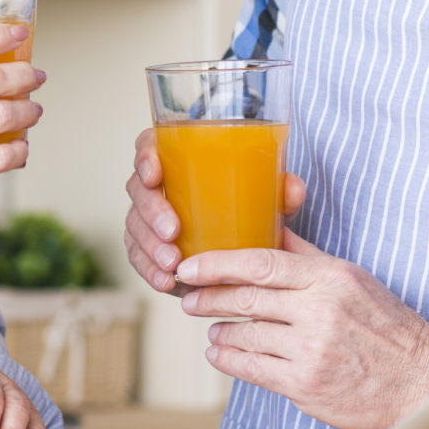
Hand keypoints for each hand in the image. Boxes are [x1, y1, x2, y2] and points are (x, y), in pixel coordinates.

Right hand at [123, 127, 305, 294]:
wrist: (242, 237)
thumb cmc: (247, 203)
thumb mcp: (267, 194)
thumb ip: (281, 188)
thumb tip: (293, 190)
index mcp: (176, 158)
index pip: (148, 146)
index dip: (145, 158)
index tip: (156, 175)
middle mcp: (157, 186)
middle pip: (138, 189)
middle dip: (150, 211)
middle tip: (172, 231)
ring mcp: (148, 218)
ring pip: (134, 226)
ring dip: (148, 246)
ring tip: (172, 263)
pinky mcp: (148, 248)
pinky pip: (138, 257)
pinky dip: (148, 270)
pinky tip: (165, 281)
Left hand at [179, 230, 428, 428]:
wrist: (422, 380)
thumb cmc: (387, 326)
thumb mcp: (352, 278)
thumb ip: (307, 256)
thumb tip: (271, 226)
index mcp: (330, 278)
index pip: (261, 262)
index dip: (217, 264)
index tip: (190, 266)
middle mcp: (319, 310)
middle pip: (246, 297)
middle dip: (208, 297)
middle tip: (187, 297)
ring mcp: (311, 350)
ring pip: (245, 334)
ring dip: (220, 331)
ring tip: (212, 328)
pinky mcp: (305, 385)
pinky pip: (252, 369)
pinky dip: (229, 359)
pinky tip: (220, 353)